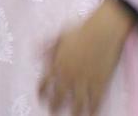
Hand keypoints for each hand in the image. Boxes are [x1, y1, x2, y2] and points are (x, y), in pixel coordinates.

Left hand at [38, 0, 134, 114]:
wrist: (103, 29)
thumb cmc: (81, 29)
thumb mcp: (59, 35)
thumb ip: (46, 45)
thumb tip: (34, 52)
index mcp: (57, 63)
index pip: (44, 84)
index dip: (42, 93)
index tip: (41, 99)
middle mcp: (69, 74)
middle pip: (58, 97)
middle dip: (54, 107)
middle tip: (53, 113)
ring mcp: (84, 80)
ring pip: (76, 103)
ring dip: (73, 113)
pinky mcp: (100, 82)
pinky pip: (95, 101)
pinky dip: (92, 110)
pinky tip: (91, 114)